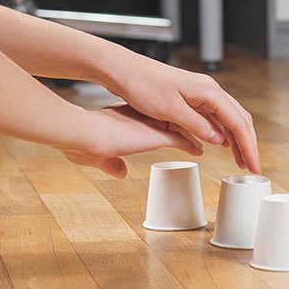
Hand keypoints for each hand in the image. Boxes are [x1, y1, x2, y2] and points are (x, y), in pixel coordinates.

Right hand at [64, 103, 203, 177]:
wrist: (84, 132)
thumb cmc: (83, 141)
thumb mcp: (98, 154)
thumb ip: (111, 164)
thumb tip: (120, 173)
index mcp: (130, 115)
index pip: (156, 118)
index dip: (167, 123)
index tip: (174, 128)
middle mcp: (146, 116)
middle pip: (175, 119)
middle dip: (189, 126)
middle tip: (200, 132)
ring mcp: (153, 123)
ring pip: (182, 127)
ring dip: (195, 135)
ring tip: (206, 142)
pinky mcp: (158, 134)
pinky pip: (183, 138)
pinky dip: (193, 144)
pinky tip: (202, 149)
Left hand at [102, 54, 259, 172]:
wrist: (125, 70)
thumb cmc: (143, 85)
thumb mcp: (170, 110)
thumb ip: (196, 125)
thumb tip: (219, 140)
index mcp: (209, 92)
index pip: (238, 122)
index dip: (248, 146)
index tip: (253, 165)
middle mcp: (210, 91)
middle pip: (238, 119)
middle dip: (247, 144)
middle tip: (251, 167)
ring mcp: (201, 93)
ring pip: (228, 119)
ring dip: (236, 140)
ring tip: (240, 160)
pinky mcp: (192, 98)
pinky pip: (214, 117)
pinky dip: (222, 132)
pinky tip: (222, 145)